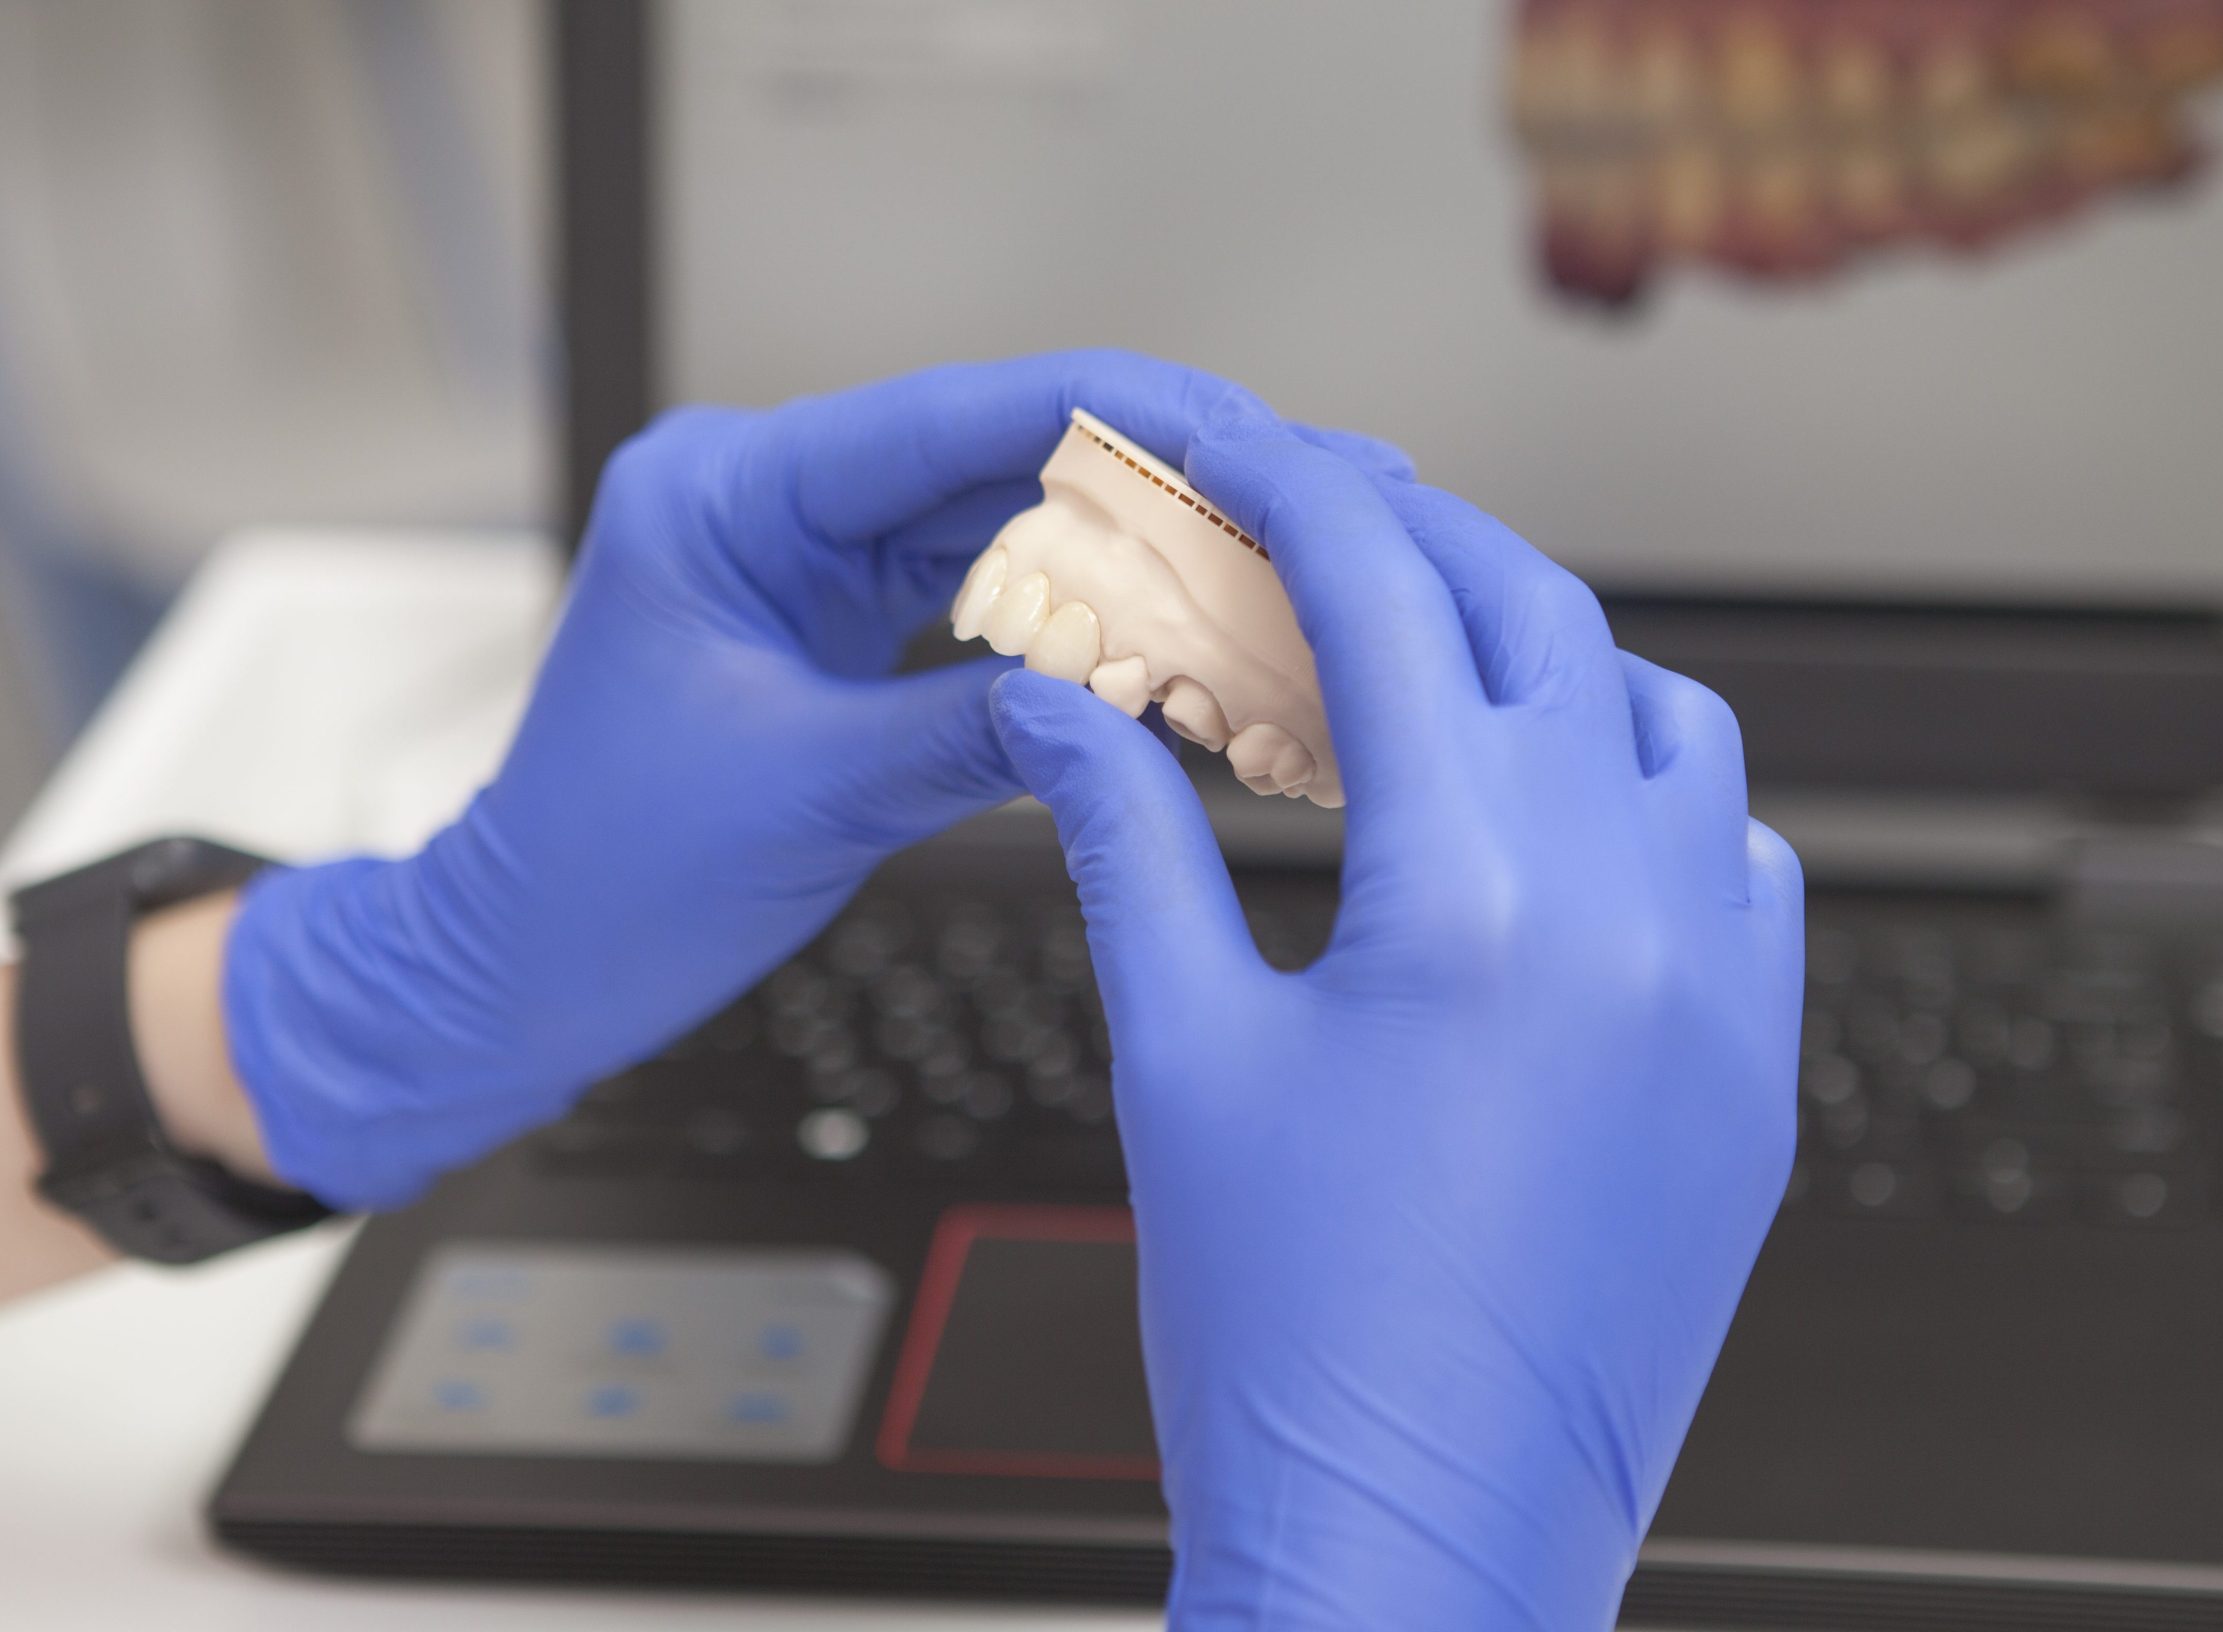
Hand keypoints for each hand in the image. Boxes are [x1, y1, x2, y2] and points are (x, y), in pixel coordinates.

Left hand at [219, 352, 1411, 1208]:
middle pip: (1008, 452)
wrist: (521, 967)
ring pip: (1018, 518)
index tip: (1254, 435)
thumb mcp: (806, 800)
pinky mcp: (844, 617)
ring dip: (1149, 540)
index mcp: (728, 494)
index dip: (1124, 421)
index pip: (958, 418)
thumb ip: (971, 729)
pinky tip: (1197, 620)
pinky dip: (1095, 611)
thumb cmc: (603, 882)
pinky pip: (997, 591)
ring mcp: (811, 554)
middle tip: (1318, 491)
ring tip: (1288, 553)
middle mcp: (770, 497)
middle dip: (1168, 475)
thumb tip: (1123, 691)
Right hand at [991, 402, 1802, 1628]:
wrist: (1418, 1554)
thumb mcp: (1181, 1058)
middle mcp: (1633, 916)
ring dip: (1551, 661)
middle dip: (1418, 546)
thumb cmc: (1289, 1345)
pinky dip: (1653, 795)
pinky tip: (1560, 828)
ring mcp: (1722, 995)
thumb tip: (1063, 711)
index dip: (1298, 498)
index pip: (1389, 604)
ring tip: (1431, 679)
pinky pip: (1746, 859)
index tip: (1242, 453)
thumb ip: (1127, 844)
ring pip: (1670, 722)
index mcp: (1475, 897)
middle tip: (1314, 534)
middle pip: (1540, 620)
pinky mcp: (1753, 1078)